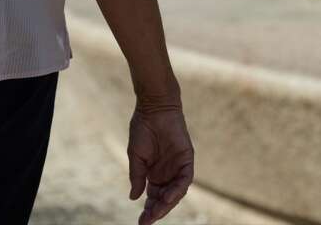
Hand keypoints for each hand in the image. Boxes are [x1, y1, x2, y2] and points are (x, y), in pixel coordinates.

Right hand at [127, 104, 194, 224]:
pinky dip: (177, 189)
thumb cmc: (142, 129)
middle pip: (164, 198)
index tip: (141, 222)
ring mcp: (178, 167)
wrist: (153, 108)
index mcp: (154, 174)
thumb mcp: (136, 156)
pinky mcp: (187, 159)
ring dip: (167, 203)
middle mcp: (167, 173)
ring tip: (157, 212)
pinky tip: (168, 196)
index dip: (148, 209)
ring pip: (176, 192)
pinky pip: (185, 179)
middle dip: (157, 210)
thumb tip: (134, 198)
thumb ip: (136, 176)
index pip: (153, 197)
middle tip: (147, 221)